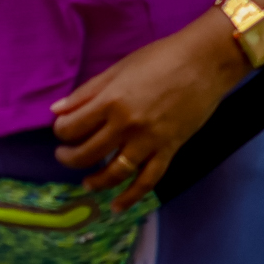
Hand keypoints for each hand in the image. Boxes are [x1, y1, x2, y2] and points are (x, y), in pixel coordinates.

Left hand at [49, 16, 244, 207]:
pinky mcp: (168, 149)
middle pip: (85, 154)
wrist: (206, 61)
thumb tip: (56, 110)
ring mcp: (148, 140)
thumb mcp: (120, 67)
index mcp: (111, 100)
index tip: (64, 129)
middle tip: (66, 155)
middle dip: (68, 157)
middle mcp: (126, 125)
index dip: (61, 130)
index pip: (71, 127)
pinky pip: (147, 180)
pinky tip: (117, 206)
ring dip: (94, 181)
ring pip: (113, 173)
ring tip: (87, 181)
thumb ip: (87, 91)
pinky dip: (130, 197)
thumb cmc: (162, 57)